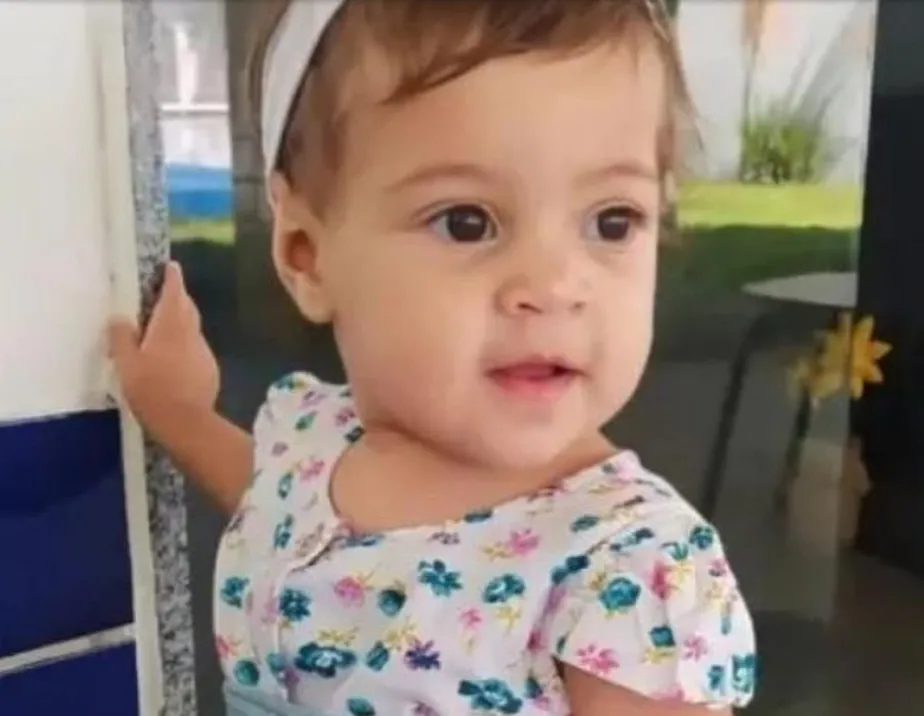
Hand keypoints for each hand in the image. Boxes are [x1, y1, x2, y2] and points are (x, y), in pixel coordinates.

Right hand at [108, 261, 218, 441]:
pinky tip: (172, 361)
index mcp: (171, 325)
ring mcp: (204, 352)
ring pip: (192, 329)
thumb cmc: (152, 390)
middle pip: (187, 308)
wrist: (187, 422)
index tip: (171, 267)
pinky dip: (184, 347)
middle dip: (177, 298)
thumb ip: (121, 337)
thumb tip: (119, 318)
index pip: (174, 292)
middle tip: (162, 296)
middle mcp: (192, 333)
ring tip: (161, 330)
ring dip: (180, 324)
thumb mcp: (126, 364)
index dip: (172, 278)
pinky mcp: (209, 369)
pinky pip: (195, 350)